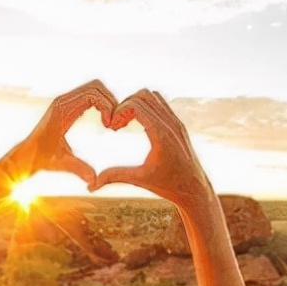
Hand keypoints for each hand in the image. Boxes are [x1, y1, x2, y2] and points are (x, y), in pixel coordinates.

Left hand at [7, 79, 117, 185]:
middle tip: (113, 124)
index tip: (109, 126)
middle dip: (110, 101)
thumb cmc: (42, 158)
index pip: (92, 93)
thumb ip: (79, 169)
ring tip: (110, 123)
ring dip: (107, 102)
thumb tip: (94, 181)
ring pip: (94, 88)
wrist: (27, 154)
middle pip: (96, 86)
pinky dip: (101, 104)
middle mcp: (63, 101)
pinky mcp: (67, 104)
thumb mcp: (62, 163)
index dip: (106, 106)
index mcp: (63, 110)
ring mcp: (65, 101)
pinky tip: (104, 122)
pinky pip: (89, 95)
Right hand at [87, 89, 214, 209]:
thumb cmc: (168, 186)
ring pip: (153, 96)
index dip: (119, 111)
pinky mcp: (179, 125)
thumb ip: (115, 177)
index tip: (112, 127)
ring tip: (126, 123)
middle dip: (125, 104)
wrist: (195, 189)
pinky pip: (161, 104)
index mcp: (161, 134)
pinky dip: (147, 107)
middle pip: (143, 95)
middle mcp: (171, 124)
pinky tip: (139, 125)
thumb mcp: (139, 180)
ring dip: (136, 104)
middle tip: (117, 124)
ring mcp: (177, 122)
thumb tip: (91, 186)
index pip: (136, 105)